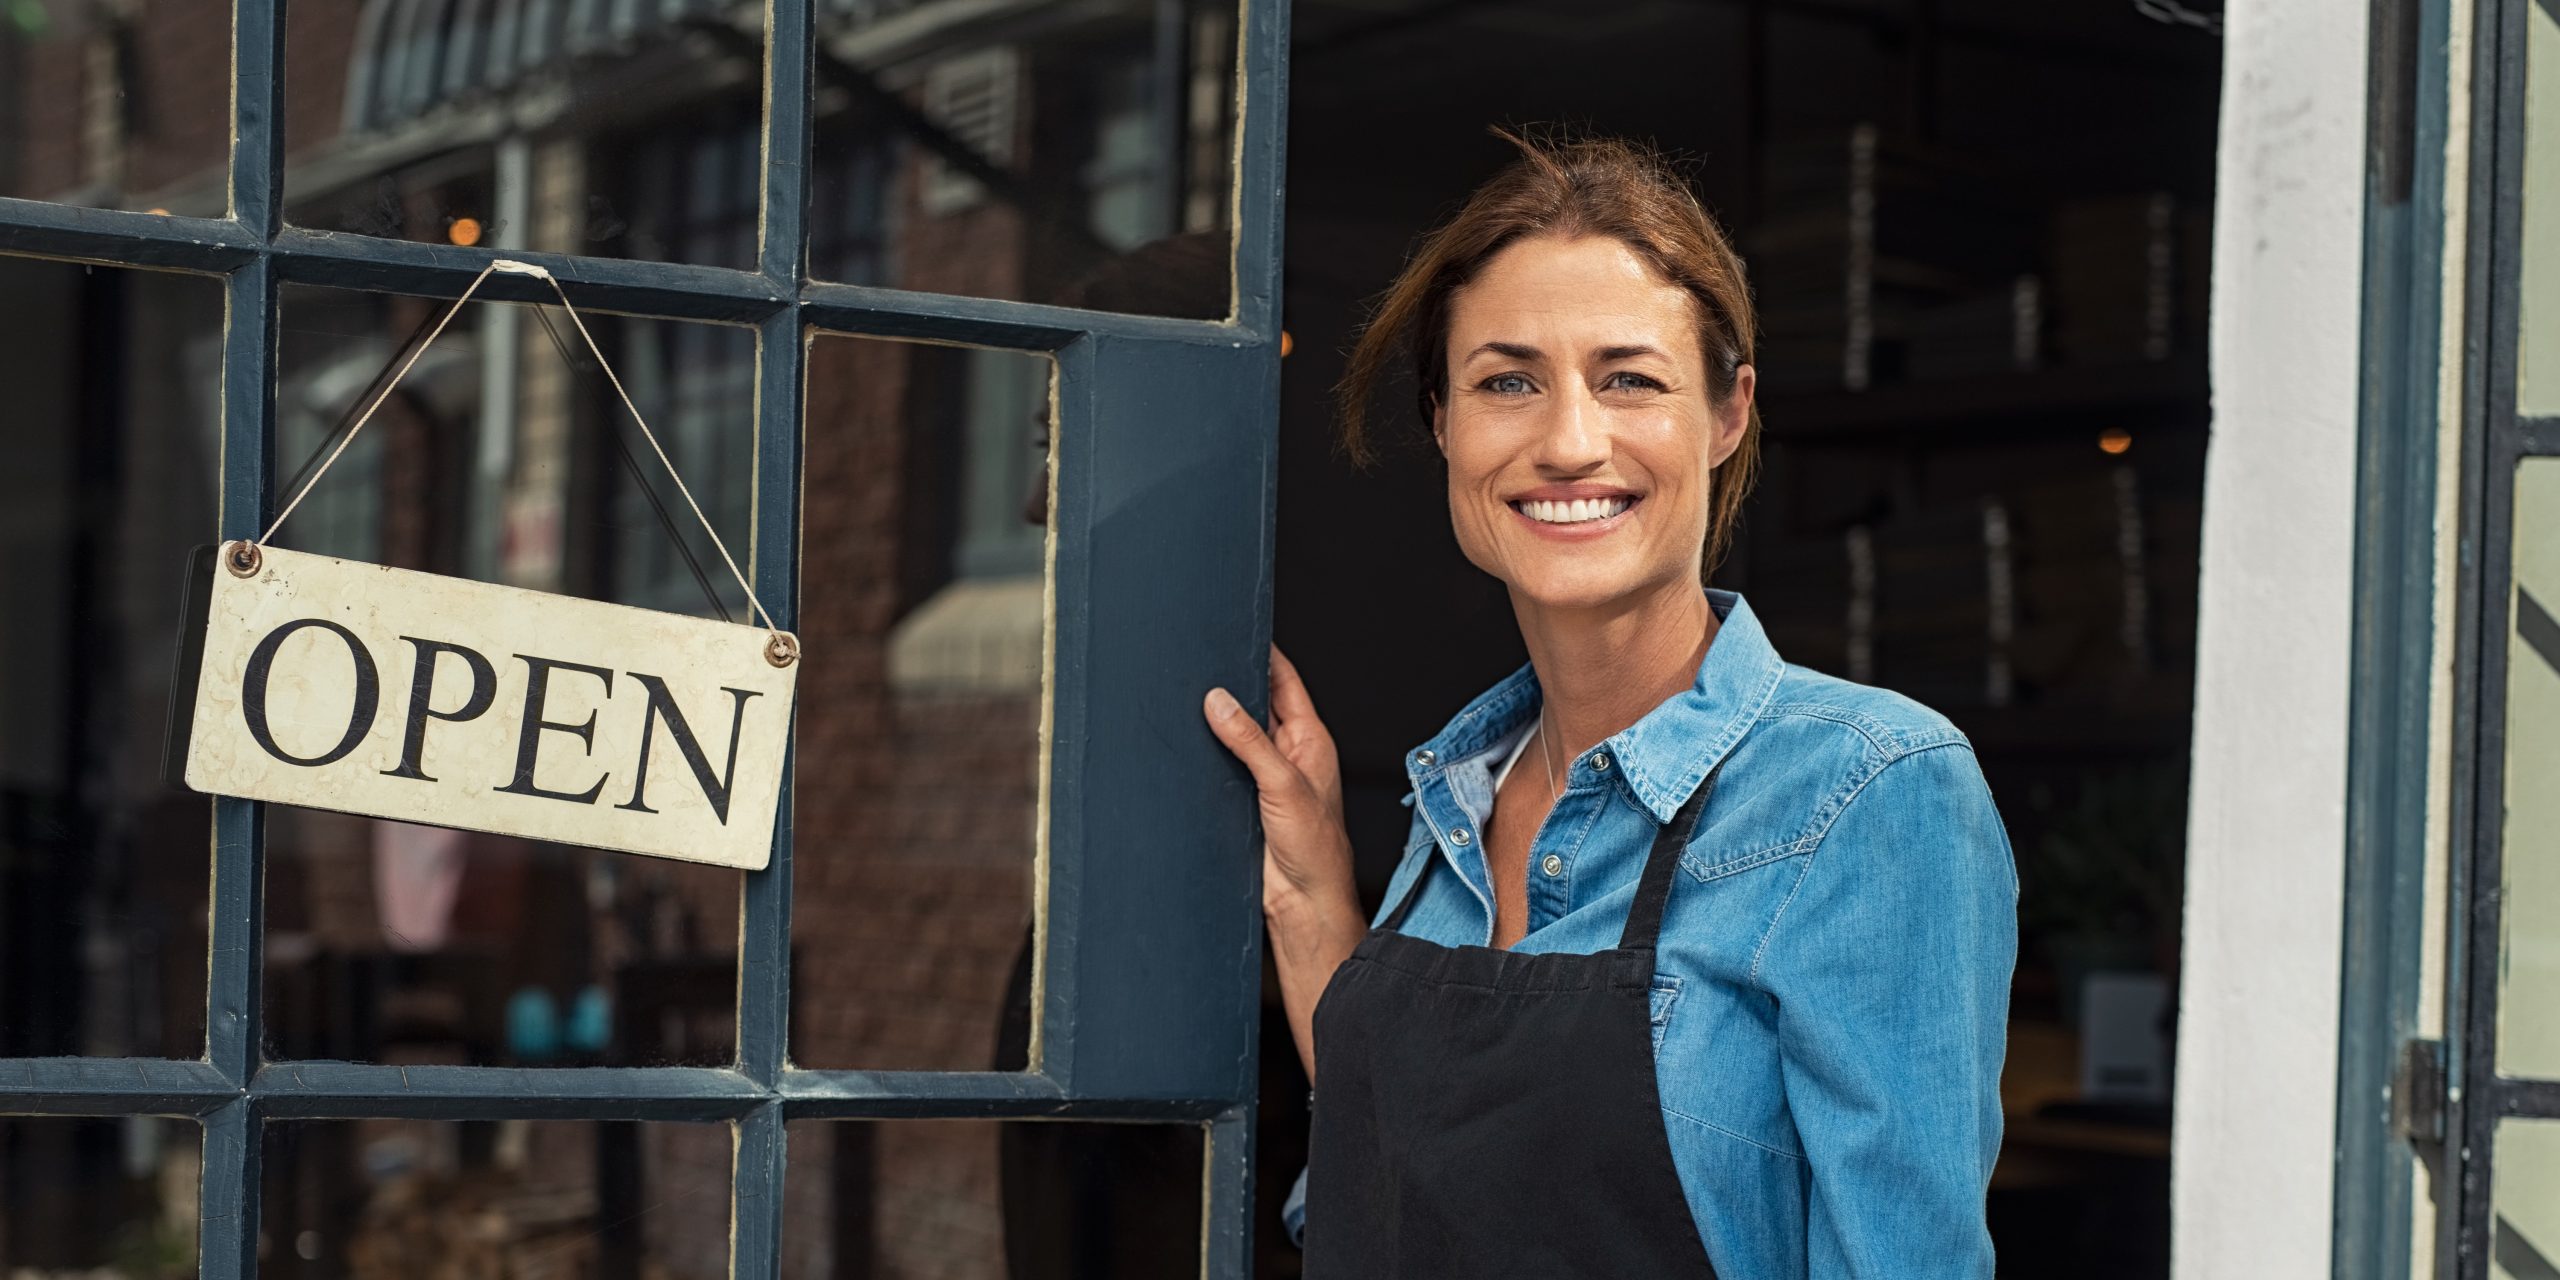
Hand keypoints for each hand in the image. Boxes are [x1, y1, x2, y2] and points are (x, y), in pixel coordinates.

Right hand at [1206, 646, 1364, 1080]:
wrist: (1303, 905)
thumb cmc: (1314, 850)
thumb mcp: (1282, 785)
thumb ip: (1250, 741)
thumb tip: (1219, 700)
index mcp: (1309, 739)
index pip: (1283, 680)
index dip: (1261, 652)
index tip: (1235, 624)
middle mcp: (1288, 752)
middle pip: (1255, 702)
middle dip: (1229, 681)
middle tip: (1196, 656)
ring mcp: (1264, 776)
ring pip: (1234, 734)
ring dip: (1213, 719)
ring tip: (1179, 692)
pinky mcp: (1242, 800)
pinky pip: (1220, 765)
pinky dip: (1202, 752)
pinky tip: (1180, 742)